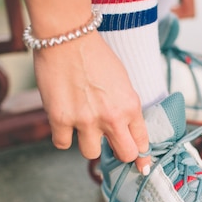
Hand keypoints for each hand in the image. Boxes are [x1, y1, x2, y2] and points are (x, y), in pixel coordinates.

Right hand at [33, 32, 151, 172]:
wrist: (67, 37)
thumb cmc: (96, 56)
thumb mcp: (123, 82)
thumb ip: (126, 108)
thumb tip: (127, 132)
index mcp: (131, 106)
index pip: (142, 143)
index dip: (141, 154)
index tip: (140, 164)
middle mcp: (111, 117)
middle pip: (124, 155)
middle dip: (120, 154)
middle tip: (113, 146)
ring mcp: (85, 121)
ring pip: (91, 154)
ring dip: (88, 143)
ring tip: (83, 124)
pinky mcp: (59, 119)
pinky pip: (63, 144)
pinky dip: (63, 136)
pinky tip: (64, 120)